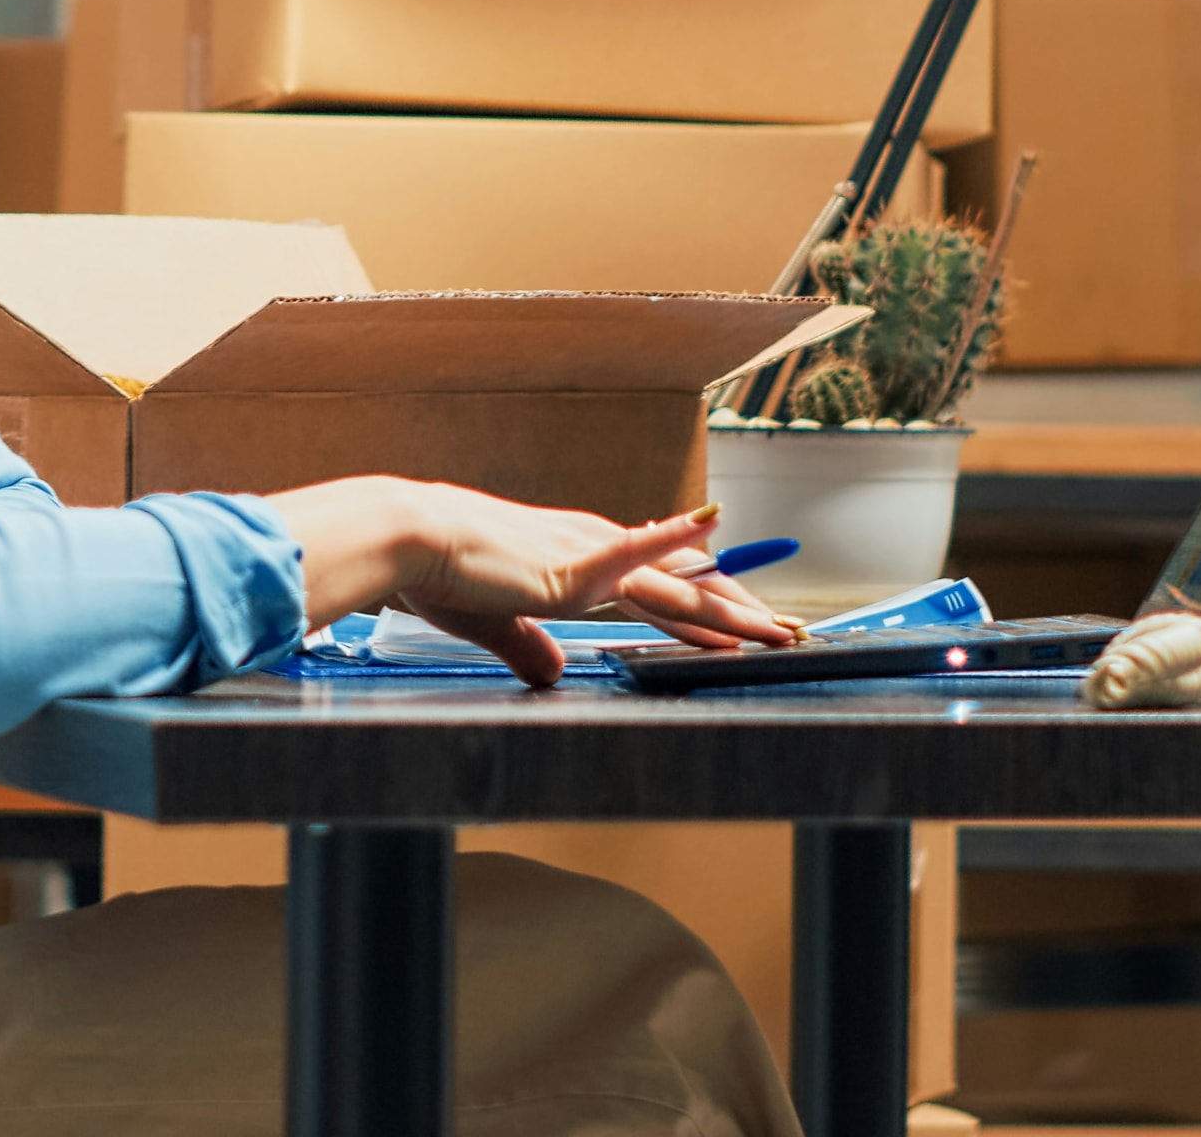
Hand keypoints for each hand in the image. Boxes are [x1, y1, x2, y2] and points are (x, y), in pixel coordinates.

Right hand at [276, 479, 797, 689]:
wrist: (408, 539)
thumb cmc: (437, 574)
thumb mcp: (492, 622)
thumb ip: (528, 646)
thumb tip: (552, 674)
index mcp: (577, 561)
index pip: (657, 588)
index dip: (703, 609)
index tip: (745, 627)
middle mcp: (594, 550)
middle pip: (685, 586)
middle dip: (740, 612)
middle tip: (792, 634)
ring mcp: (589, 553)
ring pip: (678, 585)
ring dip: (733, 607)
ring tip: (781, 627)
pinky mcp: (574, 562)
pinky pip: (634, 549)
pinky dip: (675, 538)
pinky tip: (715, 526)